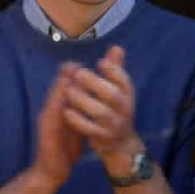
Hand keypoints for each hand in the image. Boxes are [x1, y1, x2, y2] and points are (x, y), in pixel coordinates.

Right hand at [33, 64, 85, 185]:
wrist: (52, 171)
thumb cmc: (66, 148)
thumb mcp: (80, 124)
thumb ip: (87, 109)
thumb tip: (98, 95)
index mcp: (61, 107)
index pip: (67, 85)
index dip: (76, 73)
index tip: (89, 63)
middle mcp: (52, 109)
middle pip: (59, 86)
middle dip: (69, 72)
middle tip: (80, 59)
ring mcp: (47, 118)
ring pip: (54, 95)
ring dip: (61, 82)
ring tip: (71, 69)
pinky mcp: (46, 129)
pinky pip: (51, 112)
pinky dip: (57, 100)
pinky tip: (64, 92)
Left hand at [65, 45, 141, 172]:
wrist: (120, 145)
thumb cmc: (115, 111)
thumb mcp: (117, 91)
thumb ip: (115, 70)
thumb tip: (117, 48)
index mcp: (127, 95)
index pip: (124, 80)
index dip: (113, 70)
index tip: (99, 62)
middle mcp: (124, 109)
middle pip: (113, 95)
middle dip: (95, 83)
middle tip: (78, 73)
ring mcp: (115, 125)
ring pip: (101, 113)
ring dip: (84, 100)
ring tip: (69, 91)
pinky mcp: (104, 139)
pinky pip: (92, 130)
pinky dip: (79, 121)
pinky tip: (67, 111)